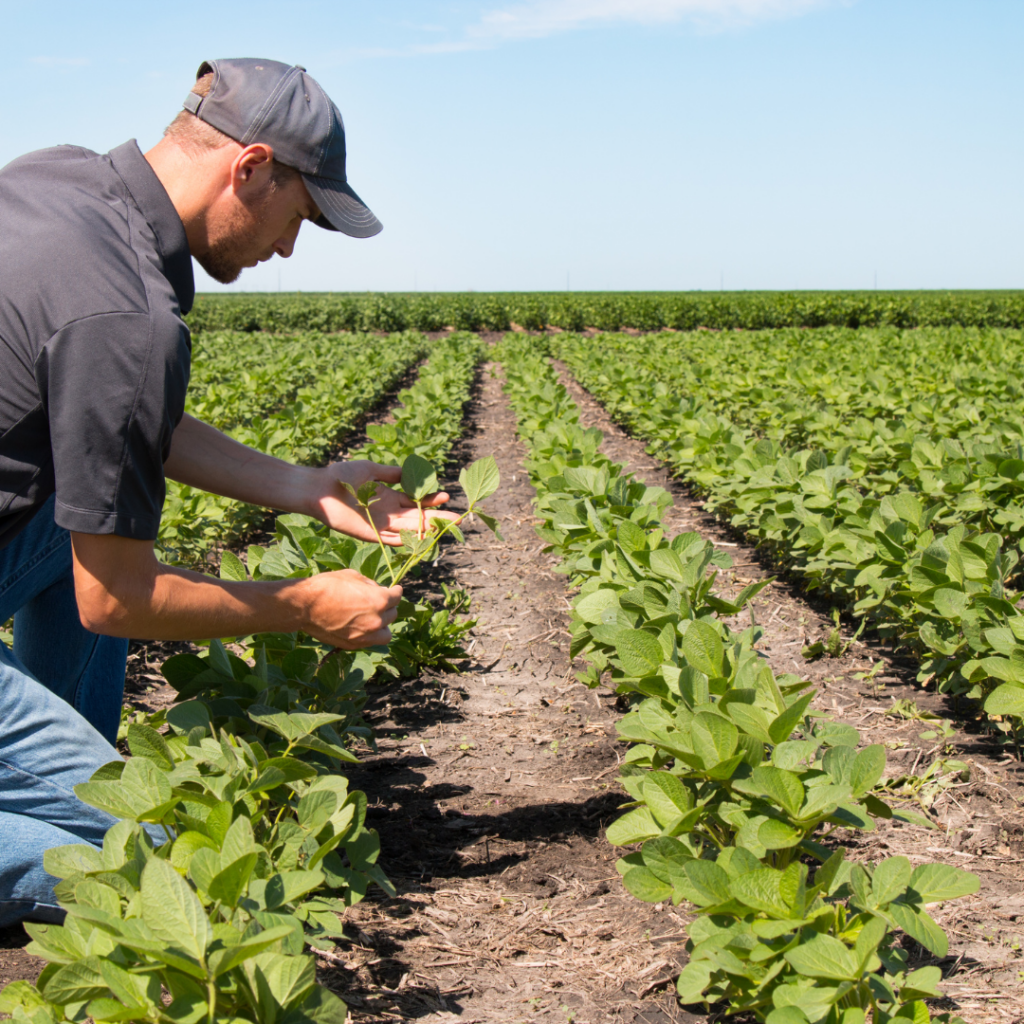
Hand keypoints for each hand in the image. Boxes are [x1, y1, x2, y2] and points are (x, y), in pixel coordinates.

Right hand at [298, 569, 402, 648]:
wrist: (305, 606)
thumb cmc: (327, 586)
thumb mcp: (352, 576)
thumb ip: (370, 585)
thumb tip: (378, 590)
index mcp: (379, 601)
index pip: (397, 597)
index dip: (396, 591)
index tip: (395, 590)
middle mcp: (376, 620)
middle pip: (393, 614)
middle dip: (388, 607)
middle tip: (380, 602)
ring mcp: (365, 635)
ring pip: (386, 634)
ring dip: (383, 626)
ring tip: (375, 619)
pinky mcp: (354, 644)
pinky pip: (370, 642)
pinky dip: (370, 635)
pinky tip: (362, 627)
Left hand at [310, 460, 458, 544]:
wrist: (320, 488)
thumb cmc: (342, 475)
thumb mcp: (371, 469)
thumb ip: (391, 473)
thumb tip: (411, 472)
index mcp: (389, 497)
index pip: (416, 502)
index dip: (432, 501)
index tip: (447, 497)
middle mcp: (388, 513)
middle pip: (417, 518)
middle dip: (437, 518)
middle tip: (458, 519)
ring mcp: (379, 525)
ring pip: (408, 530)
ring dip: (426, 530)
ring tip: (444, 527)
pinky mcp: (369, 535)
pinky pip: (390, 540)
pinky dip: (404, 541)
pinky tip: (421, 539)